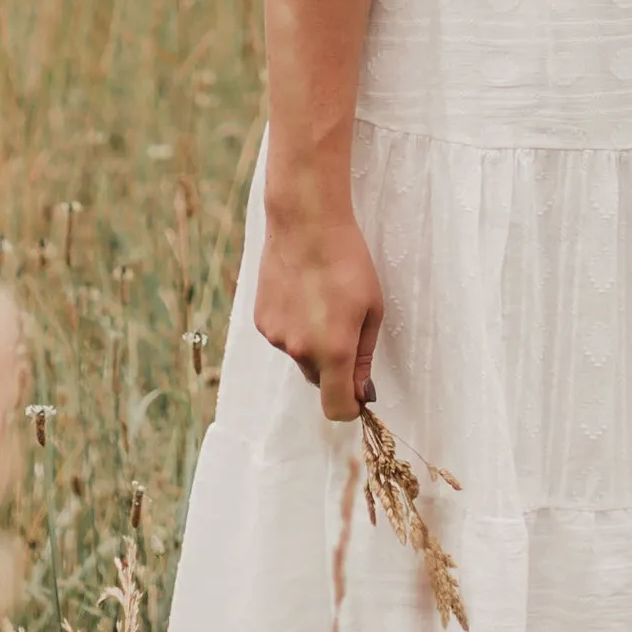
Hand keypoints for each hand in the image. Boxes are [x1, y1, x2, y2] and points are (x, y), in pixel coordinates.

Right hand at [255, 199, 383, 421]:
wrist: (305, 223)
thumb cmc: (348, 262)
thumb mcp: (371, 309)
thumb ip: (364, 357)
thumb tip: (363, 392)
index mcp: (333, 351)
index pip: (336, 407)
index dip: (350, 407)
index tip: (360, 393)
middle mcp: (299, 350)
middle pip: (319, 380)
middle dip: (334, 367)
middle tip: (346, 325)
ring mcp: (275, 336)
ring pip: (300, 356)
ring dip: (313, 342)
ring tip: (321, 300)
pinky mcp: (260, 320)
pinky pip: (283, 336)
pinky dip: (294, 326)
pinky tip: (302, 293)